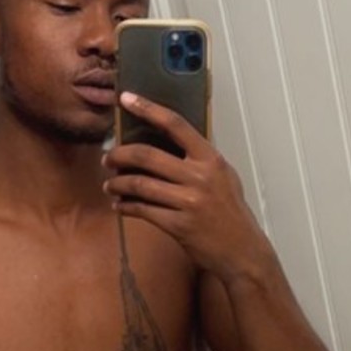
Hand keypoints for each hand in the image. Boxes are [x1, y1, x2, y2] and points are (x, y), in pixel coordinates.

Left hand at [103, 94, 271, 281]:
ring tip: (109, 185)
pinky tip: (120, 204)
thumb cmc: (231, 213)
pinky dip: (126, 206)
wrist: (242, 251)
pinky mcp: (178, 225)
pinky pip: (142, 210)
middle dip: (119, 155)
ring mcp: (188, 202)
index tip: (126, 99)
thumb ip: (199, 160)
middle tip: (108, 158)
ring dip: (118, 183)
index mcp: (211, 159)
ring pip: (139, 184)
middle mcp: (199, 177)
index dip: (148, 109)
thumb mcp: (223, 177)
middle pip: (147, 155)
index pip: (175, 125)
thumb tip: (166, 144)